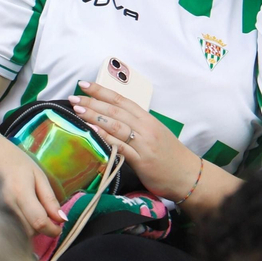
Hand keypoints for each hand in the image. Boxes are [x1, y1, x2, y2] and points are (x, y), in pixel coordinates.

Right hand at [0, 134, 67, 237]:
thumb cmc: (13, 160)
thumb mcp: (37, 174)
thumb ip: (49, 199)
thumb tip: (62, 220)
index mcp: (20, 191)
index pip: (39, 221)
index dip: (52, 230)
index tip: (58, 228)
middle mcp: (4, 205)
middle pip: (28, 231)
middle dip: (41, 229)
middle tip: (45, 217)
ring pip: (16, 233)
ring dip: (28, 230)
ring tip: (31, 214)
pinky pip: (3, 231)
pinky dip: (15, 229)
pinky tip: (18, 217)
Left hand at [72, 82, 202, 200]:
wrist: (188, 175)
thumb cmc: (169, 156)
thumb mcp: (154, 134)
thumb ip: (135, 126)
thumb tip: (111, 119)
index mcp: (147, 119)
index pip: (121, 100)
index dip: (101, 90)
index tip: (84, 84)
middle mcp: (146, 127)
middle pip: (115, 110)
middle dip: (92, 102)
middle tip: (73, 97)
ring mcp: (144, 144)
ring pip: (116, 125)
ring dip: (95, 116)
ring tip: (78, 110)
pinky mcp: (142, 161)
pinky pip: (121, 147)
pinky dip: (105, 138)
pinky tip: (92, 133)